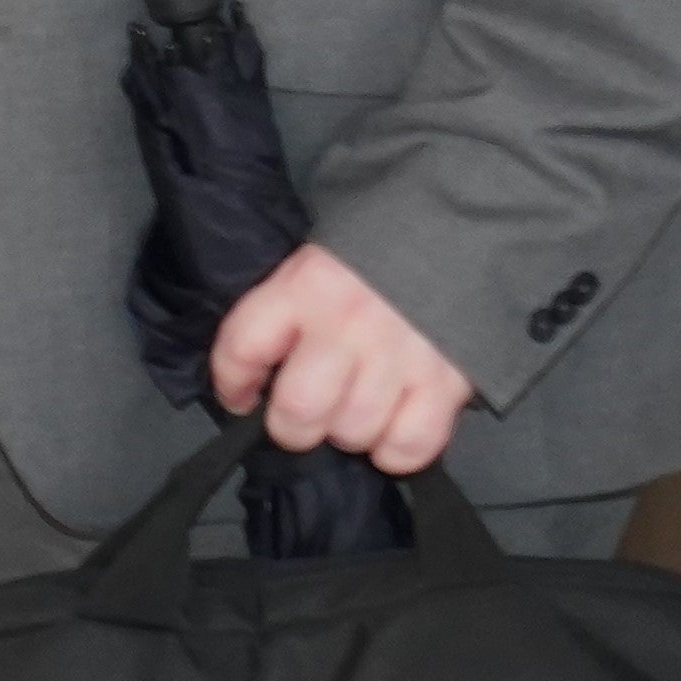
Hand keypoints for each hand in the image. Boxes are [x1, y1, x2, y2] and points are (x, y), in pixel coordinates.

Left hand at [208, 243, 475, 474]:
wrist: (448, 230)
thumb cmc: (367, 259)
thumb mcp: (310, 264)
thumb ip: (281, 314)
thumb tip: (252, 378)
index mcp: (304, 286)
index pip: (242, 346)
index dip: (232, 383)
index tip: (240, 397)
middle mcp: (348, 323)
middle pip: (301, 408)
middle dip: (291, 427)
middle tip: (301, 419)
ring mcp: (400, 354)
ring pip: (354, 431)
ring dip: (347, 433)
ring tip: (353, 412)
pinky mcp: (447, 381)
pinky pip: (410, 445)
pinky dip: (395, 451)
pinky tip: (390, 429)